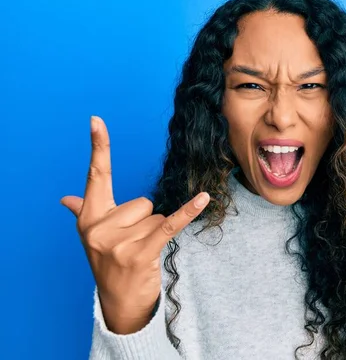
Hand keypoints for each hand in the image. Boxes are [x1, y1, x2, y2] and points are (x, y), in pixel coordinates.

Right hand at [61, 116, 209, 332]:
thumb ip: (83, 212)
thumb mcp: (92, 236)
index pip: (96, 175)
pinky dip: (188, 212)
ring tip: (141, 251)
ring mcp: (118, 242)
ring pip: (156, 216)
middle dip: (144, 221)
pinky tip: (203, 198)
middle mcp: (99, 227)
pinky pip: (170, 224)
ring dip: (155, 232)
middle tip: (134, 243)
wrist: (118, 302)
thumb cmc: (109, 263)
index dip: (99, 147)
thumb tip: (65, 198)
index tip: (97, 120)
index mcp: (89, 217)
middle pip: (142, 202)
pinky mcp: (141, 252)